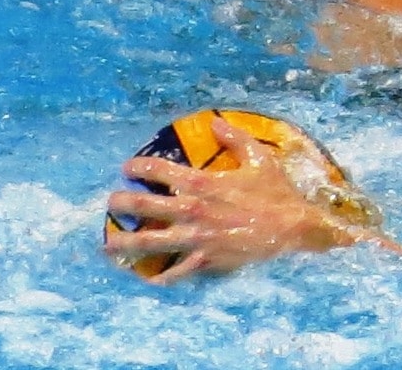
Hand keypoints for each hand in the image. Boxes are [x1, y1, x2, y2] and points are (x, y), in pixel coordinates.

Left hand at [103, 117, 364, 280]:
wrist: (292, 227)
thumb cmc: (275, 191)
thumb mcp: (258, 157)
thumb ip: (234, 137)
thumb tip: (215, 121)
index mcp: (203, 183)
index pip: (162, 172)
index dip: (140, 168)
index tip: (126, 168)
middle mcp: (193, 211)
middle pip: (147, 208)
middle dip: (124, 203)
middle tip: (110, 202)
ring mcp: (197, 238)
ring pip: (152, 242)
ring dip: (127, 243)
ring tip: (108, 244)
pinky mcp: (205, 260)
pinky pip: (176, 272)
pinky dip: (160, 276)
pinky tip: (146, 279)